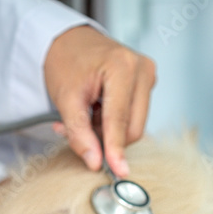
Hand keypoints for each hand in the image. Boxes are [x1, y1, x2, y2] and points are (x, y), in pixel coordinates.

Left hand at [44, 25, 156, 177]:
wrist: (68, 40)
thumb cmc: (65, 62)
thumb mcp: (65, 99)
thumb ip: (79, 133)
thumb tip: (96, 163)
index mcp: (122, 67)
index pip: (120, 120)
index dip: (115, 148)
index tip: (118, 172)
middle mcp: (142, 69)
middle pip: (132, 127)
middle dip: (106, 138)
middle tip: (75, 131)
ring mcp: (147, 75)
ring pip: (133, 125)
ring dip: (107, 131)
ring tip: (83, 116)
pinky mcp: (146, 82)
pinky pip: (133, 116)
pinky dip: (111, 123)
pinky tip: (94, 112)